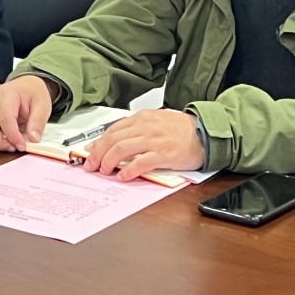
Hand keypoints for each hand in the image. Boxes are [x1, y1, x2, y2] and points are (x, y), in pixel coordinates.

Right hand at [0, 75, 54, 151]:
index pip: (5, 119)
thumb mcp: (43, 104)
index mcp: (7, 95)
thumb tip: (33, 139)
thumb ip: (38, 122)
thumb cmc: (32, 94)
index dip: (13, 137)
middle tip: (13, 147)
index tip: (22, 146)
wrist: (25, 85)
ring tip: (3, 145)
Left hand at [81, 110, 204, 181]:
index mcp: (141, 118)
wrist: (204, 133)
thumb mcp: (154, 122)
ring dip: (108, 161)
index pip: (112, 130)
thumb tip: (113, 140)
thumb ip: (134, 129)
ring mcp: (154, 140)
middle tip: (91, 165)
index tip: (90, 152)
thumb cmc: (180, 129)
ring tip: (104, 171)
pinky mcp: (164, 154)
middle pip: (113, 139)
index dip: (98, 143)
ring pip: (122, 148)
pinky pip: (141, 162)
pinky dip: (129, 170)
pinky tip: (123, 176)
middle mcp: (145, 127)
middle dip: (98, 154)